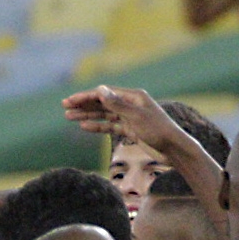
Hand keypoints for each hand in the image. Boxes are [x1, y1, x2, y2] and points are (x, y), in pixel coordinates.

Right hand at [63, 84, 185, 158]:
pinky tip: (85, 126)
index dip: (86, 97)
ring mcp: (130, 117)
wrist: (173, 149)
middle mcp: (130, 104)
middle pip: (102, 102)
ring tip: (70, 117)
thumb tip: (100, 90)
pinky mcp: (131, 130)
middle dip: (83, 105)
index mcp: (133, 96)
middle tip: (65, 107)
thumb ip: (117, 104)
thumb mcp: (136, 117)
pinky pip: (110, 126)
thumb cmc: (158, 131)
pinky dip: (98, 126)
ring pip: (104, 115)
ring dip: (87, 115)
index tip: (70, 101)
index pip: (104, 94)